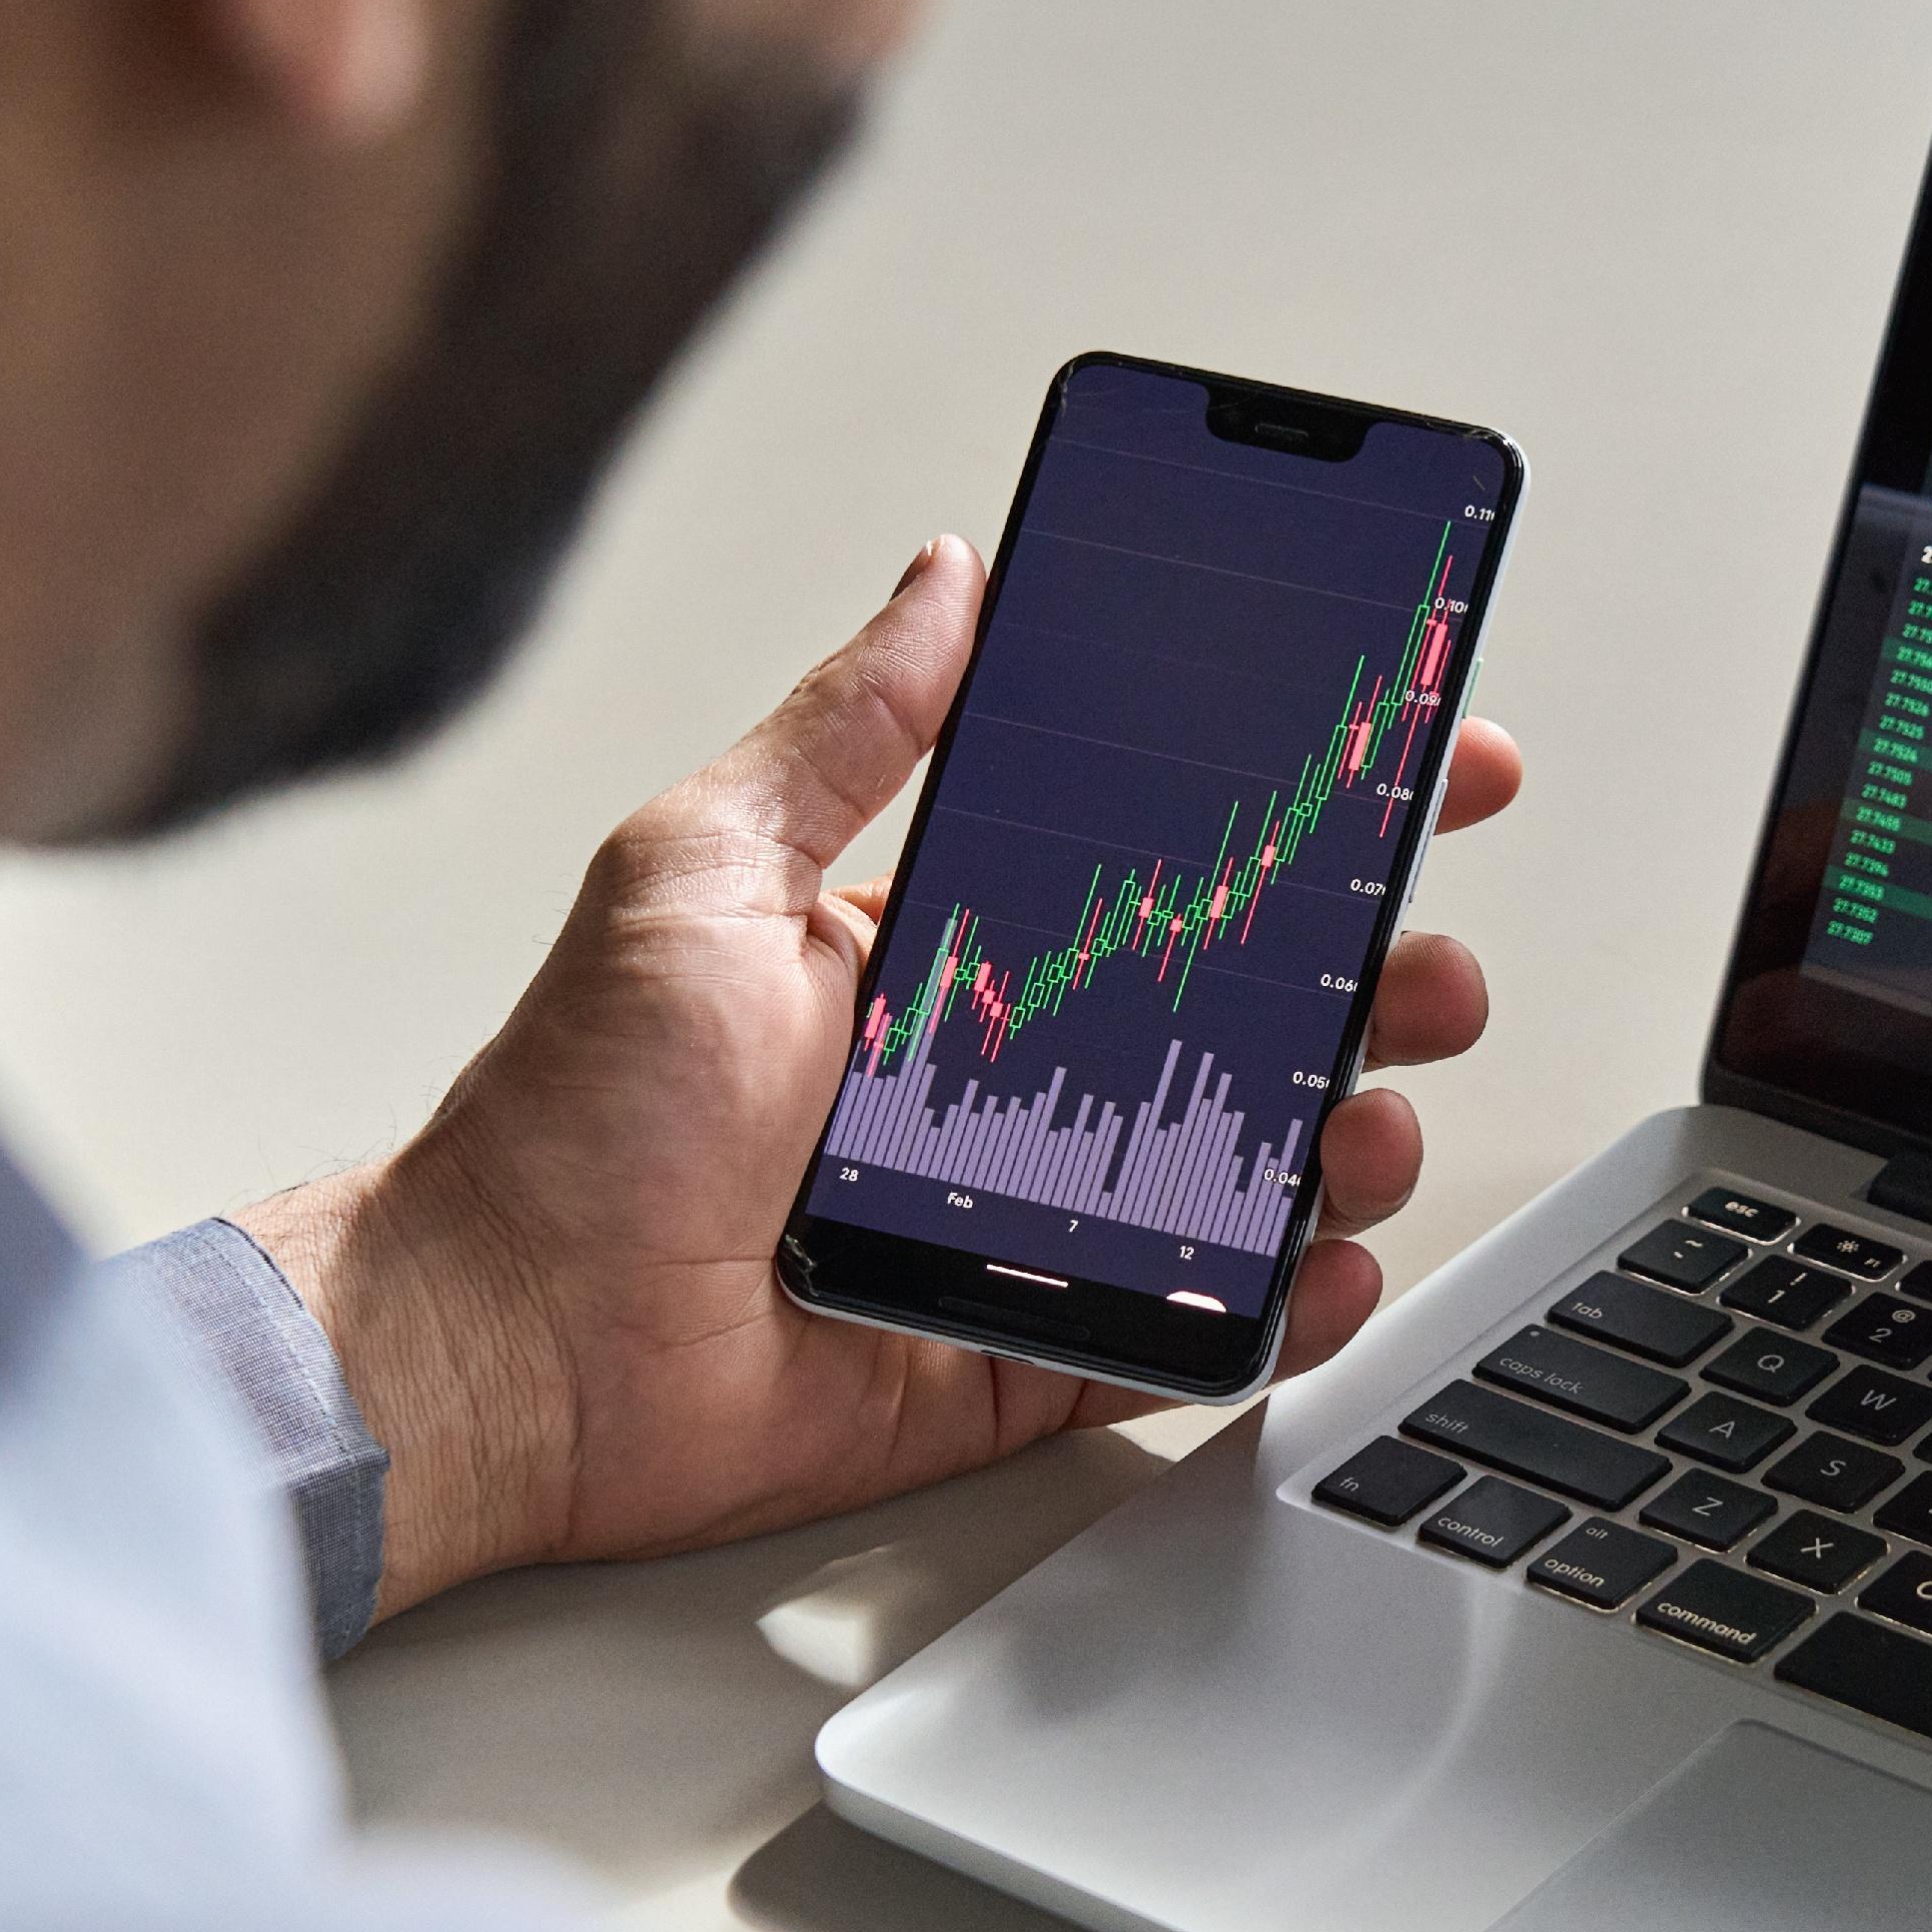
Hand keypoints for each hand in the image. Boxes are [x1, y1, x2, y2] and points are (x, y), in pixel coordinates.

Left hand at [242, 536, 1523, 1616]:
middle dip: (1377, 981)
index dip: (1304, 820)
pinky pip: (1195, 1329)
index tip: (1415, 765)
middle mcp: (1012, 1080)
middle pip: (1250, 1020)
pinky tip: (1324, 1261)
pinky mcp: (1031, 1354)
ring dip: (1352, 1134)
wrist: (506, 1343)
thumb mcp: (703, 867)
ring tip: (1369, 1120)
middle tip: (1424, 963)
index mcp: (954, 951)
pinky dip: (1284, 1304)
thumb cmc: (575, 1114)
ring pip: (1252, 1169)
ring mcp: (1035, 1223)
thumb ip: (845, 730)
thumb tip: (946, 577)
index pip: (1168, 866)